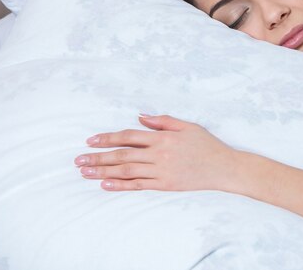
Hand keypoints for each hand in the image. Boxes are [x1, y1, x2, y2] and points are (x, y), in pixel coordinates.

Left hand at [74, 114, 238, 191]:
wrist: (223, 167)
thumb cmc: (206, 145)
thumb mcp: (188, 126)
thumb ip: (163, 120)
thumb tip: (140, 116)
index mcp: (163, 137)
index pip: (129, 136)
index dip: (108, 138)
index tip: (91, 141)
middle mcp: (159, 154)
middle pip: (122, 155)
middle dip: (98, 157)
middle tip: (78, 160)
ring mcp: (161, 171)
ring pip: (126, 171)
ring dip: (104, 172)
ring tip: (85, 172)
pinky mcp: (165, 185)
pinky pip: (139, 186)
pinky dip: (121, 186)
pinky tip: (106, 185)